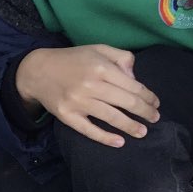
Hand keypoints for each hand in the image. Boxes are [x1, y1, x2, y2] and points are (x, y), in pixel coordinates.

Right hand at [15, 45, 160, 147]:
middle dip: (145, 112)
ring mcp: (78, 102)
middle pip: (126, 102)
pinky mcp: (67, 115)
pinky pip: (89, 130)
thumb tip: (135, 77)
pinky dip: (105, 138)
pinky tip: (119, 142)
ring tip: (142, 132)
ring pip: (111, 117)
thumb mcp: (97, 49)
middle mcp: (91, 85)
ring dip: (131, 126)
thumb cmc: (72, 59)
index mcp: (101, 67)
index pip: (133, 86)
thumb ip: (121, 57)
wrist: (37, 70)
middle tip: (155, 118)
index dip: (148, 97)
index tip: (155, 103)